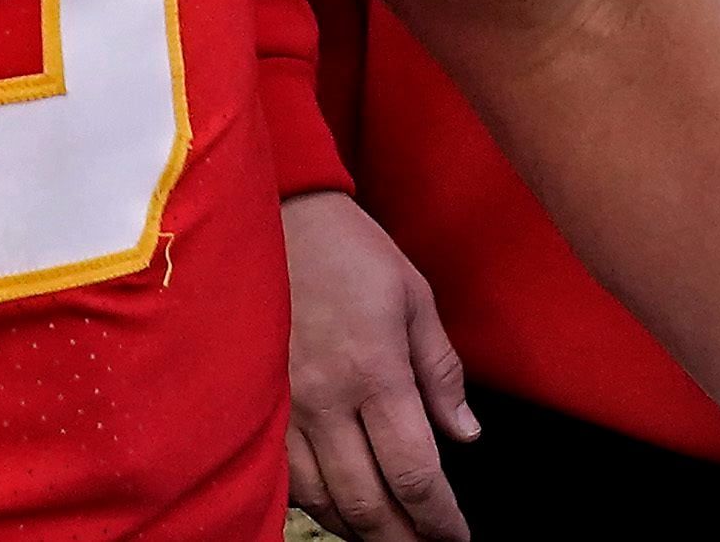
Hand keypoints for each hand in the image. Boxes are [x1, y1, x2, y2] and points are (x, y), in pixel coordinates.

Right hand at [283, 189, 476, 541]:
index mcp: (375, 373)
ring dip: (354, 526)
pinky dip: (309, 495)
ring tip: (381, 533)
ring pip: (318, 494)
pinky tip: (328, 500)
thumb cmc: (349, 249)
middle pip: (365, 500)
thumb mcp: (415, 298)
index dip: (439, 519)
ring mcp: (282, 399)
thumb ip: (441, 371)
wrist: (274, 210)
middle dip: (402, 538)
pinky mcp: (256, 392)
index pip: (414, 474)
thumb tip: (463, 433)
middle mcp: (325, 398)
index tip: (456, 537)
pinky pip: (279, 466)